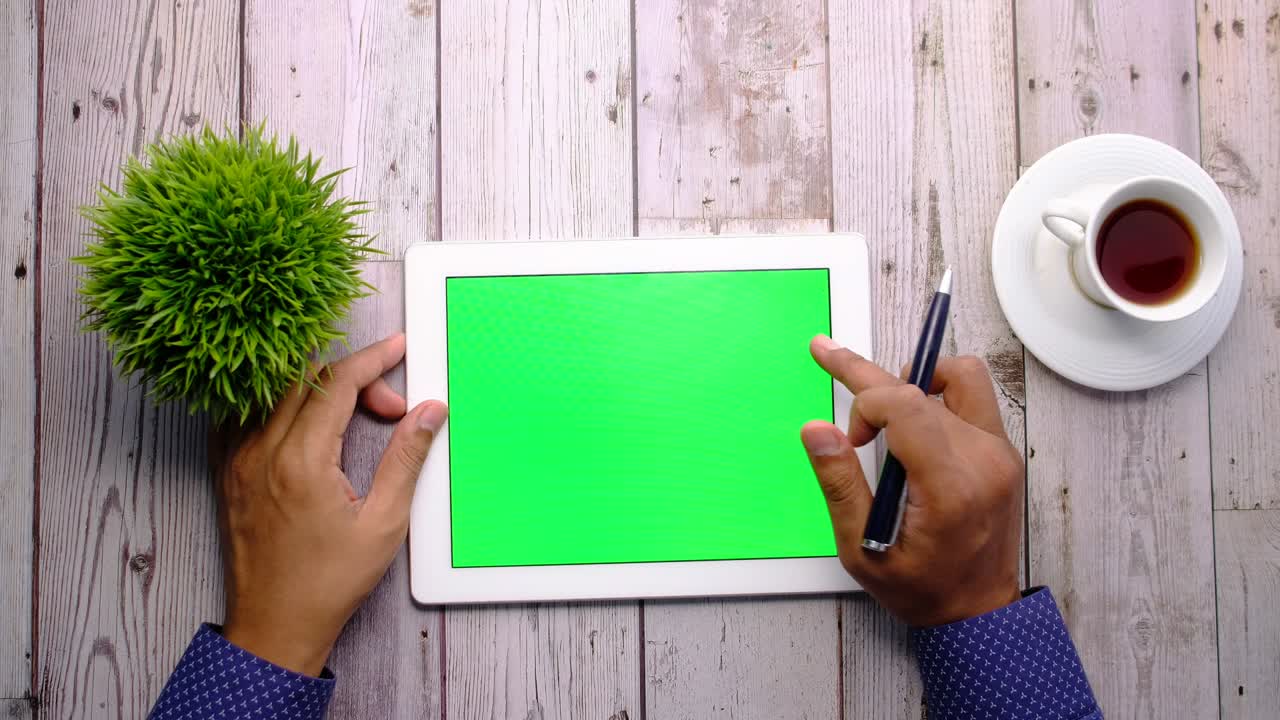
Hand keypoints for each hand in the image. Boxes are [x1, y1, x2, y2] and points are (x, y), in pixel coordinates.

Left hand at [216, 333, 447, 674]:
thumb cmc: (327, 584)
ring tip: (353, 417)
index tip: (398, 349)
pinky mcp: (230, 472)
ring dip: (320, 389)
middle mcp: (262, 452)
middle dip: (355, 380)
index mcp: (301, 461)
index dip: (373, 359)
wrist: (274, 626)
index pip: (337, 382)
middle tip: (390, 410)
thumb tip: (427, 413)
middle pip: (308, 379)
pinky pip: (249, 414)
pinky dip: (282, 404)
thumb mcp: (383, 522)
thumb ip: (406, 459)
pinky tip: (308, 423)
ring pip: (277, 392)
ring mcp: (239, 461)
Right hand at [800, 335, 1022, 626]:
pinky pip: (974, 397)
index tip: (851, 437)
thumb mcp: (862, 550)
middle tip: (838, 378)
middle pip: (923, 389)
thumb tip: (816, 430)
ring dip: (914, 381)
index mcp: (950, 488)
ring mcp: (1001, 454)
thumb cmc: (921, 589)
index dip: (867, 402)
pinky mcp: (1005, 453)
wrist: (978, 613)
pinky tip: (913, 420)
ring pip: (957, 378)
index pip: (907, 405)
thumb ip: (840, 485)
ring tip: (884, 402)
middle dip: (874, 389)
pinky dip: (938, 395)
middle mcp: (984, 462)